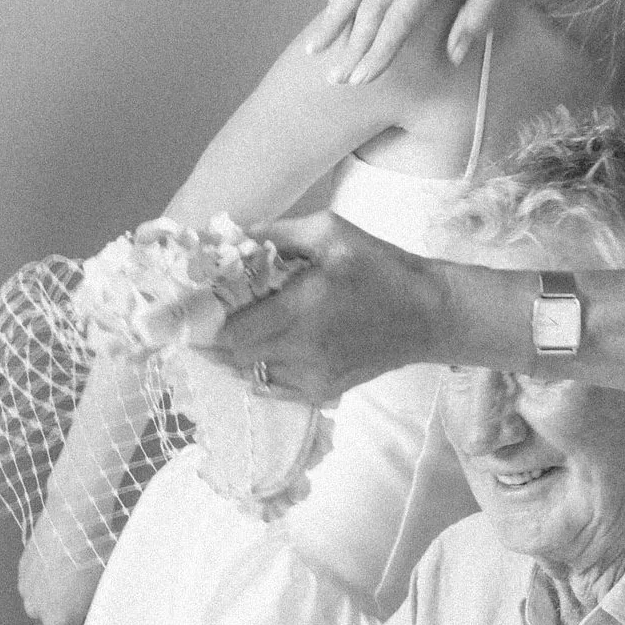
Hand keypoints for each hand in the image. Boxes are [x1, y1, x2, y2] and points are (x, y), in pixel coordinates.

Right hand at [17, 512, 103, 624]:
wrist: (74, 514)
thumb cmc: (94, 546)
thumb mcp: (104, 582)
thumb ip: (93, 605)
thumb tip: (93, 608)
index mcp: (59, 620)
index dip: (83, 623)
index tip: (90, 613)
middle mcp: (37, 609)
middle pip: (54, 619)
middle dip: (69, 609)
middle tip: (87, 588)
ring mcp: (26, 589)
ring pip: (42, 600)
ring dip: (55, 591)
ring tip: (75, 568)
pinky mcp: (22, 569)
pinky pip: (35, 581)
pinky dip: (46, 575)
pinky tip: (64, 558)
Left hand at [210, 213, 444, 404]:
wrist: (429, 314)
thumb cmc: (381, 267)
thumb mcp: (334, 233)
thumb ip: (280, 233)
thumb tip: (235, 237)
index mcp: (303, 306)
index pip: (230, 332)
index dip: (205, 324)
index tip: (195, 308)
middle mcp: (303, 349)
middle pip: (233, 357)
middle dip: (215, 338)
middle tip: (209, 316)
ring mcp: (312, 377)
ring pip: (249, 374)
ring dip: (235, 354)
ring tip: (236, 329)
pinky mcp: (321, 391)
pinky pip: (272, 387)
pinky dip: (259, 369)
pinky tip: (268, 346)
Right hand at [308, 0, 519, 86]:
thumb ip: (478, 18)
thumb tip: (453, 57)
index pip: (398, 20)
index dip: (378, 52)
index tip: (362, 79)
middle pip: (369, 7)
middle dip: (350, 46)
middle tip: (335, 79)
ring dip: (332, 19)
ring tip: (314, 50)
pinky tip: (330, 12)